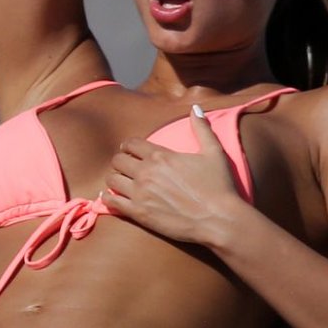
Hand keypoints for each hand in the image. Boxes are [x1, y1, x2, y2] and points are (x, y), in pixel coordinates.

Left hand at [102, 108, 247, 246]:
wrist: (218, 219)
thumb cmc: (219, 186)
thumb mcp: (214, 152)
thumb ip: (202, 128)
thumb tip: (196, 108)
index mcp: (161, 156)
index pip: (131, 144)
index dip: (129, 146)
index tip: (130, 151)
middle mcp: (146, 172)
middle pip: (118, 160)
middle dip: (121, 162)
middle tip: (126, 168)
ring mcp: (140, 193)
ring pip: (111, 180)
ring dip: (115, 179)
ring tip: (122, 183)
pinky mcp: (138, 213)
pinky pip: (111, 202)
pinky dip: (108, 199)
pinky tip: (114, 198)